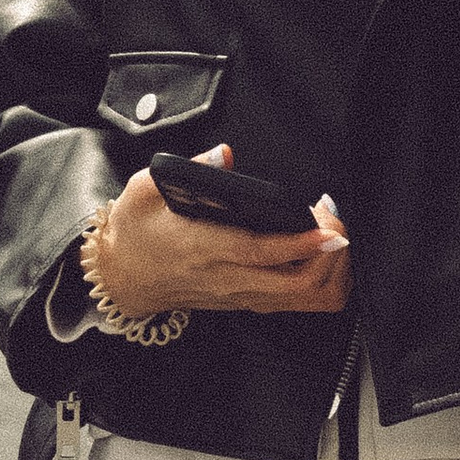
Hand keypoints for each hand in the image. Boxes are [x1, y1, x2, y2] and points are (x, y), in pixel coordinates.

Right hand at [88, 149, 350, 327]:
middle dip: (328, 256)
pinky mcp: (246, 302)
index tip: (327, 230)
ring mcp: (239, 295)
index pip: (258, 252)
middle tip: (335, 223)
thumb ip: (188, 169)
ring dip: (330, 272)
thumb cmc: (136, 232)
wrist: (123, 276)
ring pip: (301, 300)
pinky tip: (325, 257)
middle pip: (292, 284)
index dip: (298, 244)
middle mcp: (225, 278)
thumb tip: (223, 155)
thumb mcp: (145, 190)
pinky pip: (296, 304)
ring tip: (333, 237)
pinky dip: (321, 285)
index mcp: (201, 247)